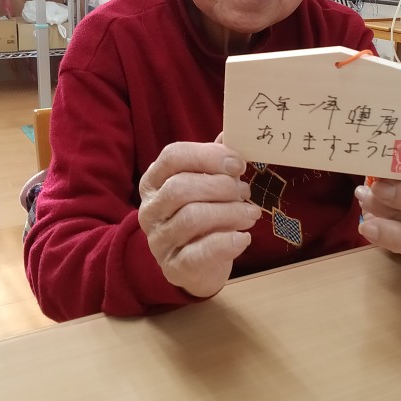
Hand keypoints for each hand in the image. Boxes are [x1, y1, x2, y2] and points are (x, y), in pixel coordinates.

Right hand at [138, 141, 259, 297]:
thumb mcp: (206, 184)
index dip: (208, 156)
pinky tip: (244, 238)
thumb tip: (231, 133)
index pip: (173, 157)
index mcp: (154, 181)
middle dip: (221, 187)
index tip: (238, 164)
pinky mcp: (174, 267)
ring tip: (250, 213)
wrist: (198, 265)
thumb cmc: (203, 215)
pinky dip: (227, 243)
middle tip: (246, 192)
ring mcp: (159, 240)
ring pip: (191, 218)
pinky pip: (199, 252)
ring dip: (229, 212)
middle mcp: (149, 209)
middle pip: (180, 188)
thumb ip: (215, 160)